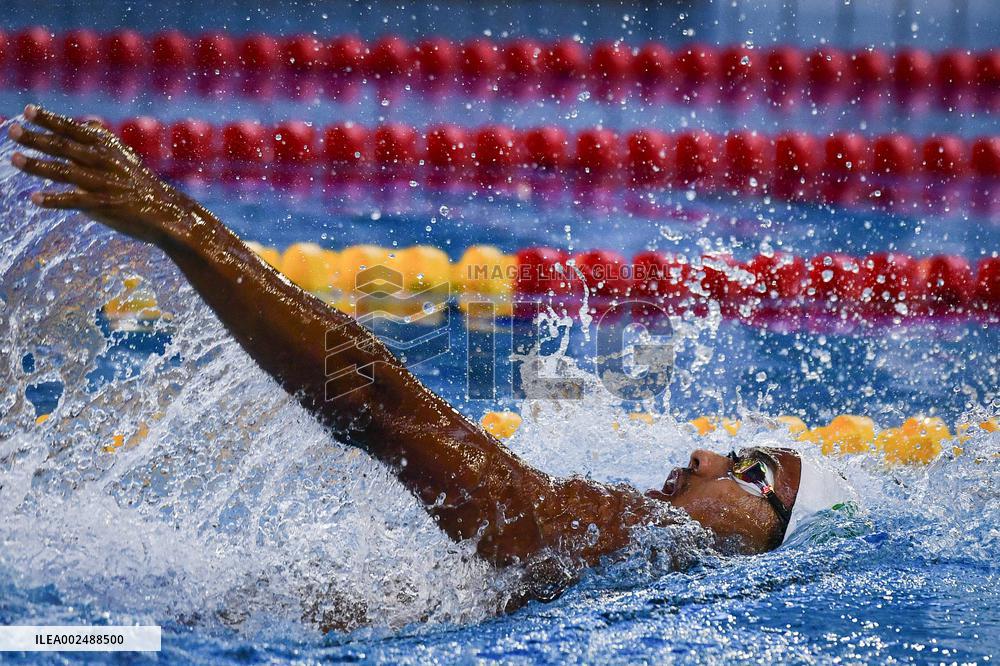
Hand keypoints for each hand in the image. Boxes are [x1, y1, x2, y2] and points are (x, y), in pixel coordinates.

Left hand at [9, 104, 203, 246]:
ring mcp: (103, 182)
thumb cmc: (141, 184)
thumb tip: (86, 123)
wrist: (168, 211)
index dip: (50, 119)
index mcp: (108, 148)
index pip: (73, 130)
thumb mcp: (125, 156)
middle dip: (36, 138)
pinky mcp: (105, 205)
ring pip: (65, 171)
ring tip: (15, 160)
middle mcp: (104, 161)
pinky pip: (74, 200)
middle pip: (64, 146)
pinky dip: (54, 199)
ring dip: (38, 165)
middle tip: (13, 131)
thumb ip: (103, 141)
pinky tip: (34, 198)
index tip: (27, 111)